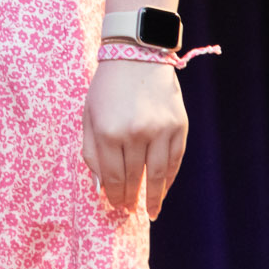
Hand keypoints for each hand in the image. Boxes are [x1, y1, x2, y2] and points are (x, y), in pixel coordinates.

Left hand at [81, 58, 187, 218]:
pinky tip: (163, 189)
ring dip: (154, 196)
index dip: (113, 193)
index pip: (112, 175)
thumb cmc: (107, 88)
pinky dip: (169, 178)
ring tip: (150, 211)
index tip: (114, 204)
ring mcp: (160, 131)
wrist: (136, 57)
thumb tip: (98, 185)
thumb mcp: (89, 115)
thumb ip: (91, 151)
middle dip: (130, 196)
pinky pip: (175, 161)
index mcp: (108, 131)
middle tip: (128, 209)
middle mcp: (135, 133)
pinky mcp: (179, 127)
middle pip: (134, 177)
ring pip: (158, 174)